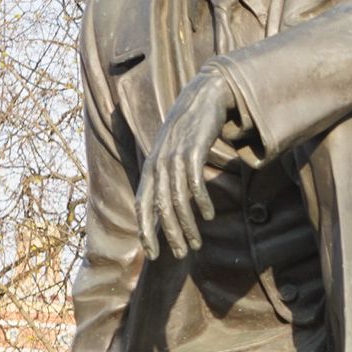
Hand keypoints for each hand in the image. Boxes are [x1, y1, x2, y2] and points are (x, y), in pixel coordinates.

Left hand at [137, 70, 238, 259]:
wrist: (203, 97)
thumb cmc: (188, 131)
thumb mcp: (170, 154)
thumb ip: (166, 177)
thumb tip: (166, 206)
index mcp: (150, 168)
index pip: (142, 206)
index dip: (146, 231)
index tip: (154, 254)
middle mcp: (158, 164)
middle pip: (160, 208)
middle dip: (170, 234)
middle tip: (182, 254)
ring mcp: (175, 156)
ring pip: (177, 199)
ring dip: (187, 225)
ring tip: (197, 242)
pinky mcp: (193, 150)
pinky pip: (195, 183)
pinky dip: (201, 202)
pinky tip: (209, 215)